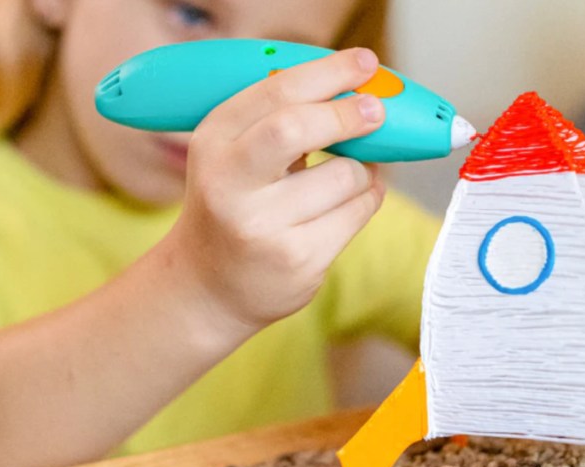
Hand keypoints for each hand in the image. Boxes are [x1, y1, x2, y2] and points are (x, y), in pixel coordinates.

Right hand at [170, 48, 386, 327]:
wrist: (209, 285)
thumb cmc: (234, 206)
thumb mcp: (234, 155)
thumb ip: (278, 119)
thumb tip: (355, 88)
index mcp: (213, 142)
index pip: (275, 92)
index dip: (327, 72)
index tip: (364, 63)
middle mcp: (229, 183)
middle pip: (298, 127)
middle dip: (347, 113)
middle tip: (375, 110)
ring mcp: (262, 226)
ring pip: (344, 175)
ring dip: (361, 170)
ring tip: (347, 176)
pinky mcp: (298, 260)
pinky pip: (357, 213)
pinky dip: (365, 200)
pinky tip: (348, 204)